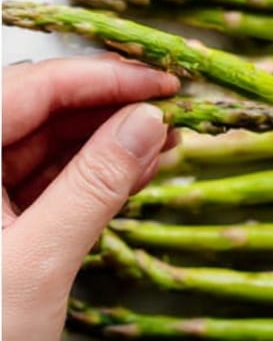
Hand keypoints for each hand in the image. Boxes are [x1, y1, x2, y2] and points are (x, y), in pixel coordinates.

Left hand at [2, 55, 177, 340]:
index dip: (103, 76)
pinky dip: (93, 175)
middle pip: (37, 108)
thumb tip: (146, 121)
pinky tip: (139, 170)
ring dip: (106, 140)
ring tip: (168, 139)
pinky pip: (47, 182)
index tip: (165, 82)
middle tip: (172, 109)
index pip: (31, 88)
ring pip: (45, 144)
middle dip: (108, 105)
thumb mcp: (39, 264)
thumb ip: (94, 185)